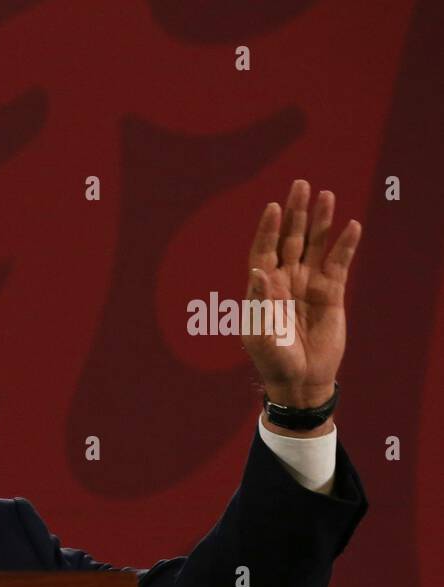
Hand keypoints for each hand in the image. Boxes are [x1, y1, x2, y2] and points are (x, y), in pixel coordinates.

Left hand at [243, 179, 360, 425]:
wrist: (300, 379)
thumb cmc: (273, 359)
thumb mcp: (259, 333)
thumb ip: (259, 301)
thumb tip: (258, 270)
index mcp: (263, 288)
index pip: (264, 250)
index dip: (269, 229)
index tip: (274, 207)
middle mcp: (285, 280)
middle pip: (291, 240)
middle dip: (295, 213)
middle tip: (301, 185)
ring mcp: (309, 284)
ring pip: (315, 246)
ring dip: (320, 222)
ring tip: (326, 195)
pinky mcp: (332, 293)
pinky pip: (339, 263)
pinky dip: (345, 245)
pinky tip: (351, 227)